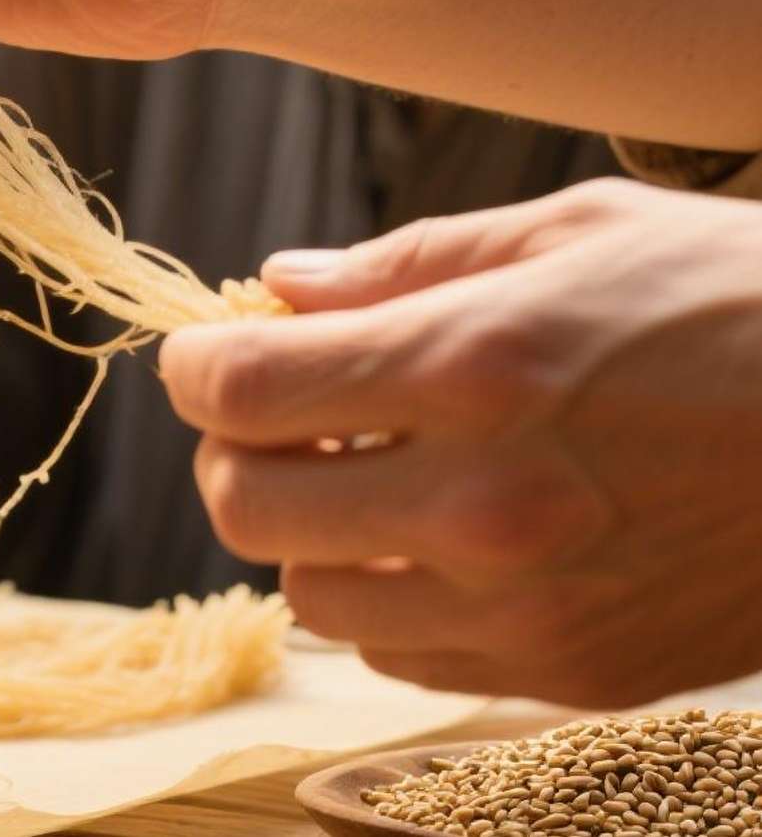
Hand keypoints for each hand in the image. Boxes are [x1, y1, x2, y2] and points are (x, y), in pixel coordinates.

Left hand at [159, 178, 761, 706]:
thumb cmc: (746, 304)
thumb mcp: (579, 233)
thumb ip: (406, 263)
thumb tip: (277, 287)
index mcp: (473, 369)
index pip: (236, 392)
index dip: (195, 366)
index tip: (210, 353)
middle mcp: (482, 502)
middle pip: (244, 504)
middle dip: (235, 451)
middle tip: (279, 413)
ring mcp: (524, 604)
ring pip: (310, 594)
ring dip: (312, 529)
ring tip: (370, 473)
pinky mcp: (565, 669)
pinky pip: (397, 655)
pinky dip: (386, 596)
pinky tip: (438, 537)